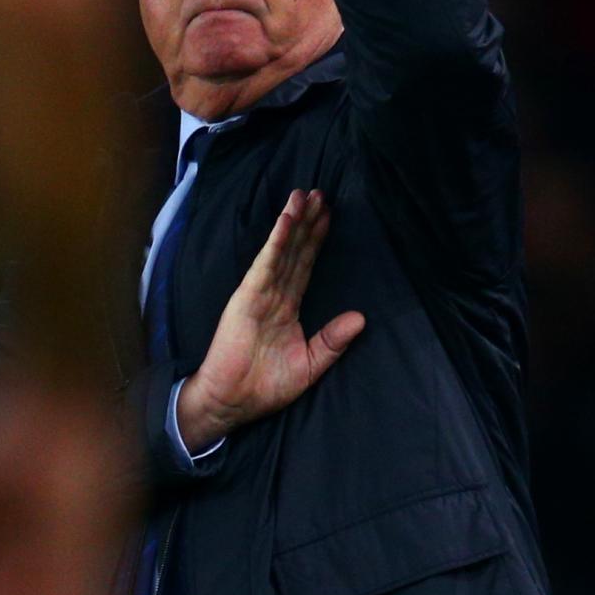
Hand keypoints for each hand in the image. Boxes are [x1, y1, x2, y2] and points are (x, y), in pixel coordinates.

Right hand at [176, 189, 365, 449]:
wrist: (233, 402)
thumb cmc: (266, 387)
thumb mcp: (311, 364)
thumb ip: (333, 340)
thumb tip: (361, 318)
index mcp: (287, 307)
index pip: (305, 266)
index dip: (316, 240)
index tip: (329, 215)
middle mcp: (274, 295)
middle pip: (294, 251)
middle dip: (307, 222)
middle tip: (320, 192)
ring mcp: (259, 294)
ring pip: (280, 251)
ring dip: (292, 223)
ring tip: (303, 196)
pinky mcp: (246, 299)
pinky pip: (265, 266)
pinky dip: (275, 244)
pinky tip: (285, 224)